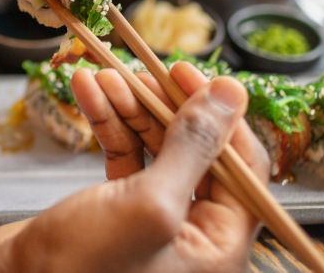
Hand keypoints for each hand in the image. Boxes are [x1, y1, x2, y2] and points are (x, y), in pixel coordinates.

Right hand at [0, 62, 268, 271]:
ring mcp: (151, 219)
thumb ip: (195, 147)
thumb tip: (233, 94)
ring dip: (131, 107)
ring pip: (155, 147)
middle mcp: (191, 233)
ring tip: (104, 75)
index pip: (242, 167)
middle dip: (165, 105)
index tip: (186, 73)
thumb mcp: (149, 203)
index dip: (218, 115)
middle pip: (196, 150)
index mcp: (218, 245)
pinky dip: (107, 123)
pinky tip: (87, 93)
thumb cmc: (82, 267)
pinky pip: (122, 157)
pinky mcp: (114, 209)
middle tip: (139, 71)